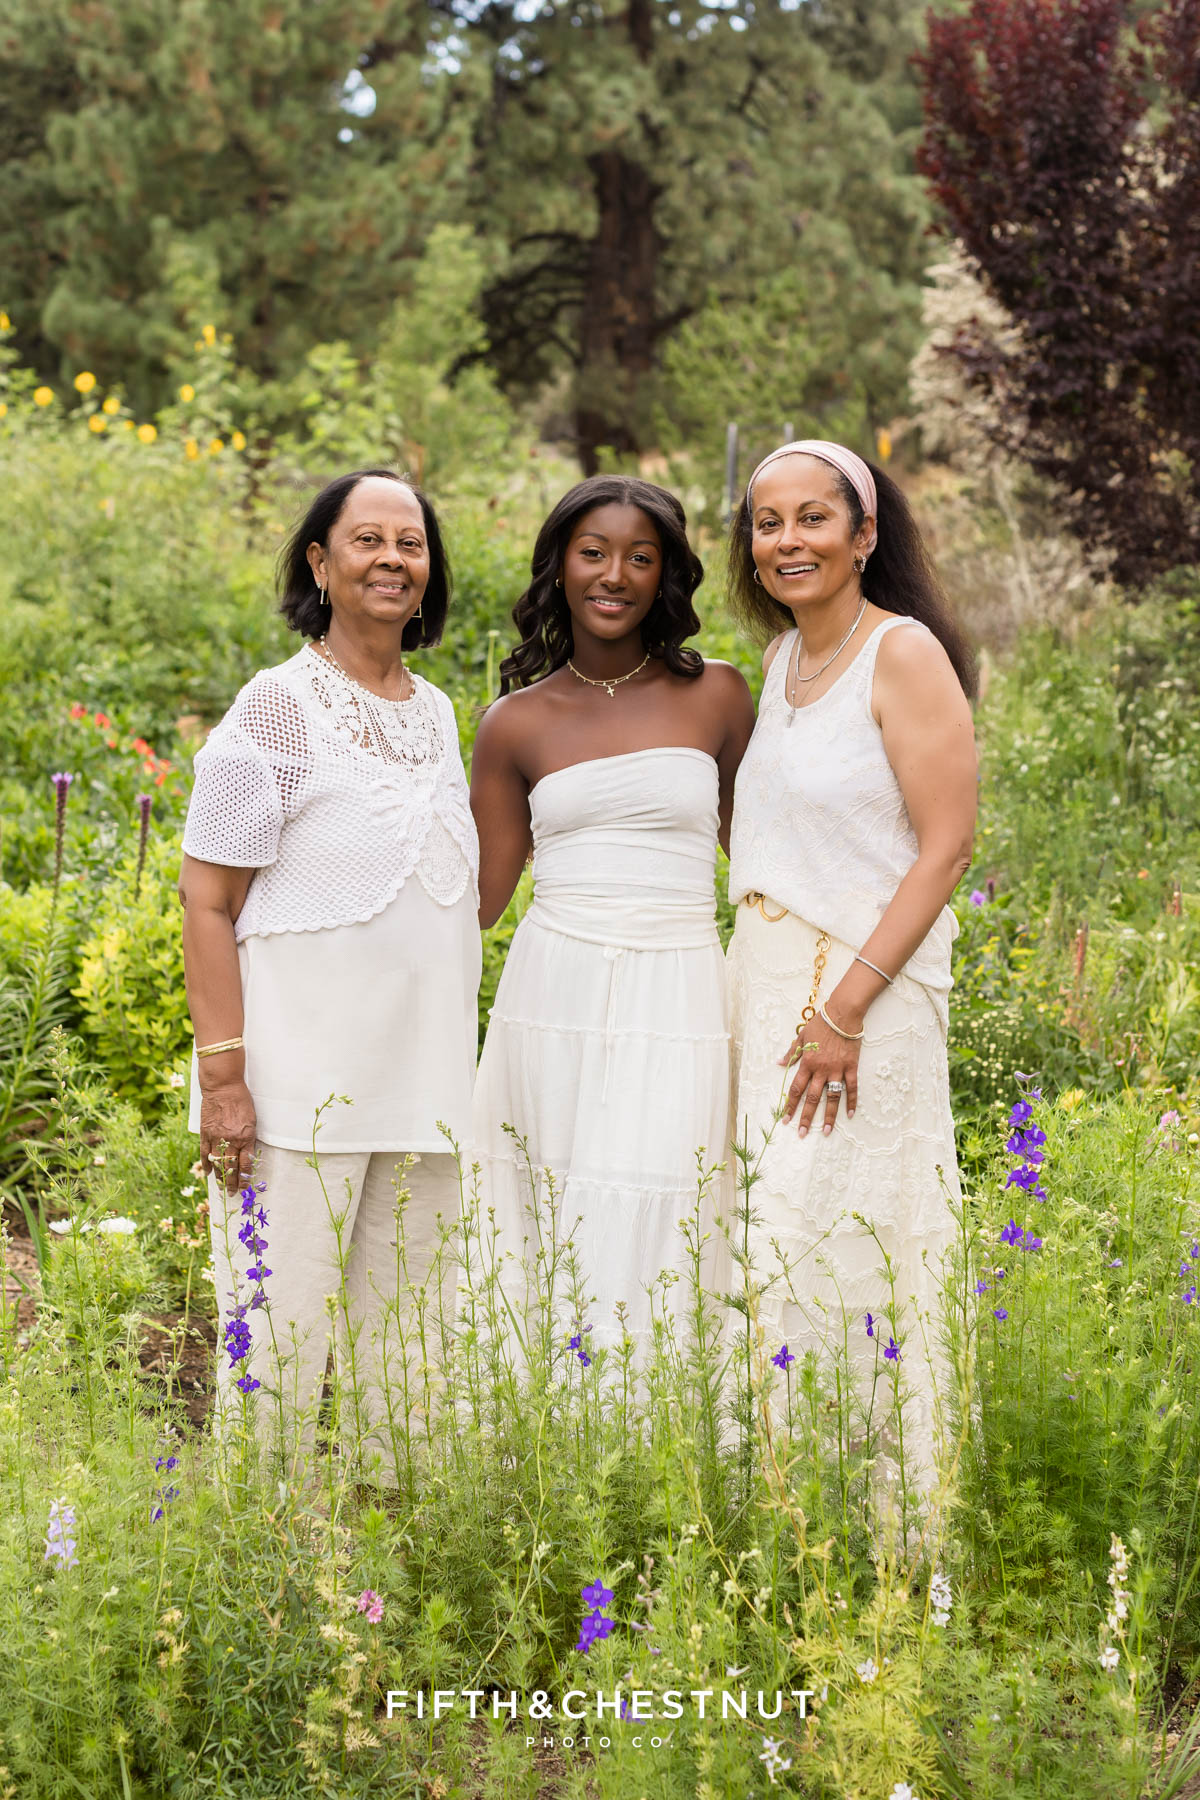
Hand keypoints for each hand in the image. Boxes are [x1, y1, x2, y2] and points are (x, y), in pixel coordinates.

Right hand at [199, 1079, 257, 1192]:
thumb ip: (250, 1139)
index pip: (245, 1164)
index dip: (245, 1179)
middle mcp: (231, 1139)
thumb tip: (248, 1157)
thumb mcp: (252, 1120)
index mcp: (246, 1137)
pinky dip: (207, 1164)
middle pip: (231, 1168)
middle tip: (232, 1193)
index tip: (245, 1188)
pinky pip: (205, 1153)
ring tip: (222, 1188)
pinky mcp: (206, 1133)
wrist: (223, 1087)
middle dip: (232, 1183)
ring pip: (218, 1163)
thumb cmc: (242, 1101)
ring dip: (220, 1178)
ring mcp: (217, 1137)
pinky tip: (209, 1173)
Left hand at [778, 1010, 860, 1137]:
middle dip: (806, 1117)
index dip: (790, 1105)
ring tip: (826, 1132)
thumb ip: (791, 1052)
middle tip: (802, 1133)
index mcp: (807, 1063)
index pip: (796, 1089)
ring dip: (829, 1116)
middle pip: (812, 1098)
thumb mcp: (801, 1036)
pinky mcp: (851, 1068)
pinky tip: (850, 1114)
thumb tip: (779, 1063)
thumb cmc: (821, 1024)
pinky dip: (852, 1101)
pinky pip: (852, 1088)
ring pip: (832, 1097)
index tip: (786, 1119)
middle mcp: (820, 1069)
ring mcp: (837, 1070)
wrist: (842, 1014)